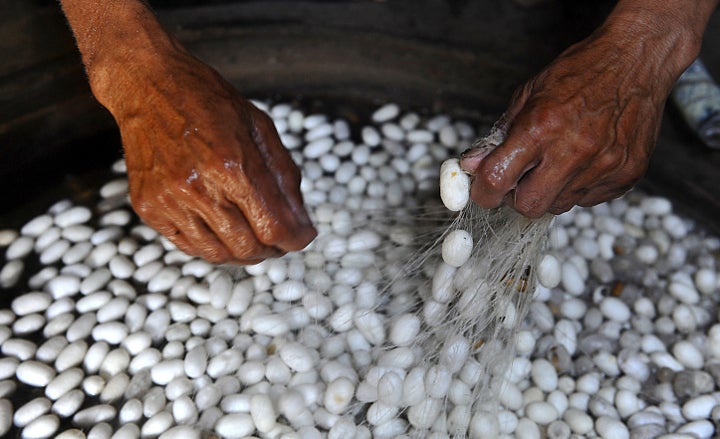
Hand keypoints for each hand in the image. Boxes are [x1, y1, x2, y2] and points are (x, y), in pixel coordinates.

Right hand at [113, 47, 315, 263]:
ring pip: (217, 254)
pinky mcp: (147, 206)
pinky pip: (187, 245)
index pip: (273, 227)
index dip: (295, 239)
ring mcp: (169, 200)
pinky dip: (211, 246)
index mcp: (232, 165)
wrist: (148, 85)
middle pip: (247, 247)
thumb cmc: (208, 101)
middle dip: (272, 250)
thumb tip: (301, 221)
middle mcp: (198, 187)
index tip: (302, 237)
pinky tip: (222, 231)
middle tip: (280, 240)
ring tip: (254, 239)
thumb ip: (284, 178)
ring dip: (243, 253)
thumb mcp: (260, 128)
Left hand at [460, 25, 673, 217]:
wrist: (636, 60)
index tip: (483, 190)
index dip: (484, 191)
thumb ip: (499, 135)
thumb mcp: (529, 95)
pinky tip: (584, 160)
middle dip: (518, 198)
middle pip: (529, 206)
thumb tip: (472, 165)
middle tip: (521, 178)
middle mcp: (573, 151)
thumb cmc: (580, 73)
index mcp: (541, 127)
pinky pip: (588, 199)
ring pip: (560, 205)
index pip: (498, 179)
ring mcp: (603, 167)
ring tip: (559, 160)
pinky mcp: (626, 175)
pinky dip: (579, 186)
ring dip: (550, 190)